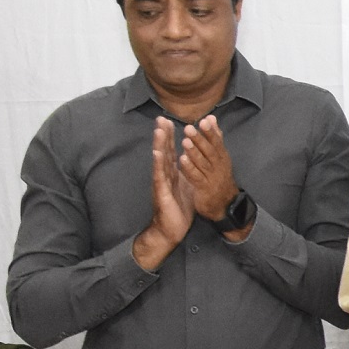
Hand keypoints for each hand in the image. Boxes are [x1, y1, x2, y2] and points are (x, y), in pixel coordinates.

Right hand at [130, 118, 194, 270]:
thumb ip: (186, 172)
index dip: (170, 137)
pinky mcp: (161, 192)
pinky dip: (158, 164)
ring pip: (160, 161)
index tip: (169, 120)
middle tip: (161, 118)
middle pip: (163, 152)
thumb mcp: (186, 186)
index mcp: (172, 173)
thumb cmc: (178, 208)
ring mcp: (161, 183)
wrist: (171, 229)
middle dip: (163, 135)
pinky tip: (158, 153)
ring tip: (159, 130)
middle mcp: (164, 175)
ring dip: (159, 144)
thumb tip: (190, 159)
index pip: (170, 151)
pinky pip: (160, 176)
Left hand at [177, 113, 244, 230]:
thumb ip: (214, 137)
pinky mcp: (204, 188)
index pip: (217, 142)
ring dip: (194, 152)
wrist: (224, 203)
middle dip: (200, 140)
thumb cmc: (218, 176)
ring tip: (184, 141)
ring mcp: (211, 177)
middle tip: (189, 128)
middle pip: (209, 151)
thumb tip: (211, 117)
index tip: (204, 121)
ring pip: (202, 163)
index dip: (210, 132)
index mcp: (222, 157)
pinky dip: (190, 168)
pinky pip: (196, 177)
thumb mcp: (219, 155)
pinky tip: (182, 160)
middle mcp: (218, 165)